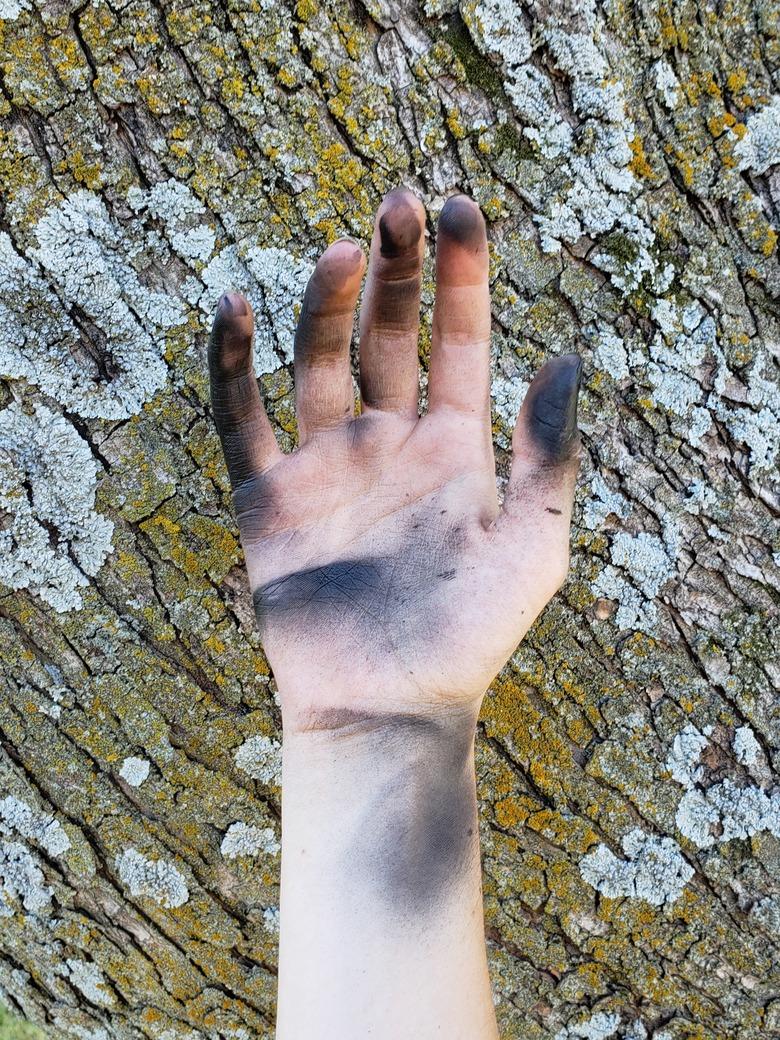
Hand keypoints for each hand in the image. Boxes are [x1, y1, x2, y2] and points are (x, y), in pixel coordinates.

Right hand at [208, 188, 581, 732]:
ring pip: (317, 361)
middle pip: (387, 333)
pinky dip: (230, 365)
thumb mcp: (533, 544)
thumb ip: (548, 454)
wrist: (386, 707)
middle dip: (396, 268)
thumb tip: (568, 355)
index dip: (461, 274)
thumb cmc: (468, 638)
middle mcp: (388, 443)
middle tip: (400, 202)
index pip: (459, 340)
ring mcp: (324, 466)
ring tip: (343, 249)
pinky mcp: (265, 496)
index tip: (461, 207)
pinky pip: (239, 418)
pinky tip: (233, 306)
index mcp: (454, 449)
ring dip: (325, 302)